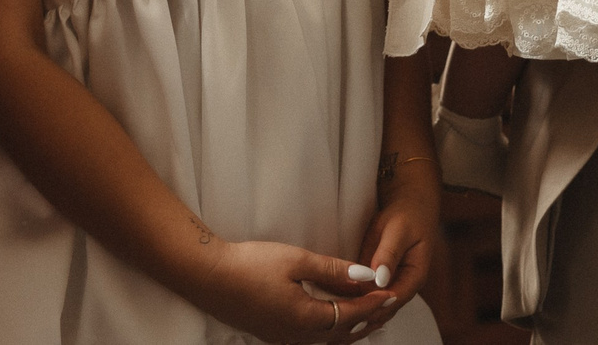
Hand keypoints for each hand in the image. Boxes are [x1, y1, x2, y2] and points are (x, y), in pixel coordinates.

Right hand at [191, 240, 397, 343]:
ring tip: (364, 311)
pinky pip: (310, 337)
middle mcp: (296, 336)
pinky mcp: (272, 333)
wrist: (207, 277)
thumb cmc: (250, 264)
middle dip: (366, 320)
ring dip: (348, 326)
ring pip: (326, 339)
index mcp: (306, 319)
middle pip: (342, 334)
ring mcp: (283, 338)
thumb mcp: (296, 260)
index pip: (351, 315)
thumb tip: (364, 276)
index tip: (390, 293)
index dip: (372, 303)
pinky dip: (329, 327)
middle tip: (384, 306)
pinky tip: (330, 314)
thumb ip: (332, 270)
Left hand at [346, 159, 439, 337]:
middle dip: (361, 314)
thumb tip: (380, 280)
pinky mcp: (381, 282)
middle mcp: (405, 286)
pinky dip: (353, 300)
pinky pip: (367, 296)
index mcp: (415, 276)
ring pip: (374, 307)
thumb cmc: (407, 215)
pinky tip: (334, 300)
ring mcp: (393, 286)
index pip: (394, 300)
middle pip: (383, 309)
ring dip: (355, 310)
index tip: (350, 308)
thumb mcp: (397, 231)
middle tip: (335, 315)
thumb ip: (388, 254)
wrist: (410, 207)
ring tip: (331, 313)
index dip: (372, 306)